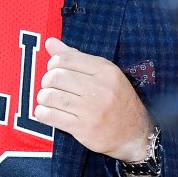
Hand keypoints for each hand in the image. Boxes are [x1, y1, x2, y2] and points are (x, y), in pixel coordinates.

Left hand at [35, 37, 153, 161]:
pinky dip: (42, 113)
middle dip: (46, 81)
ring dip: (43, 97)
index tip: (55, 71)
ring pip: (51, 96)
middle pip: (56, 77)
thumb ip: (76, 57)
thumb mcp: (104, 75)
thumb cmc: (117, 101)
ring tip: (48, 100)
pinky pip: (50, 116)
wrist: (135, 134)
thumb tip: (50, 42)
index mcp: (106, 71)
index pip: (66, 59)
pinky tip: (46, 112)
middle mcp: (100, 89)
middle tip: (50, 87)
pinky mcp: (83, 128)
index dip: (53, 64)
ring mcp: (92, 110)